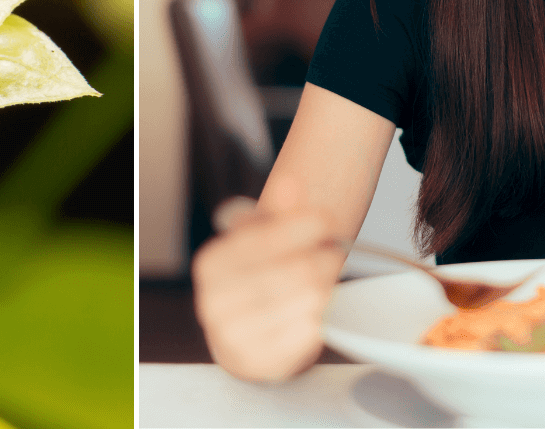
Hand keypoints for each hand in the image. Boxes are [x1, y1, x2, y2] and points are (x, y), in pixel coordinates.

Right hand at [191, 185, 345, 382]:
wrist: (244, 339)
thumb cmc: (255, 283)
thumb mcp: (261, 242)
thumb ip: (277, 213)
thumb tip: (291, 182)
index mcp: (210, 265)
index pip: (259, 239)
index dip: (298, 226)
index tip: (326, 219)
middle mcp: (213, 302)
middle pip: (289, 271)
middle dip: (320, 258)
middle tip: (334, 253)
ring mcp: (232, 337)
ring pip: (303, 301)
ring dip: (325, 287)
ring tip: (328, 280)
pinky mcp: (258, 363)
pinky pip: (305, 335)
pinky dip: (318, 318)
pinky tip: (318, 309)